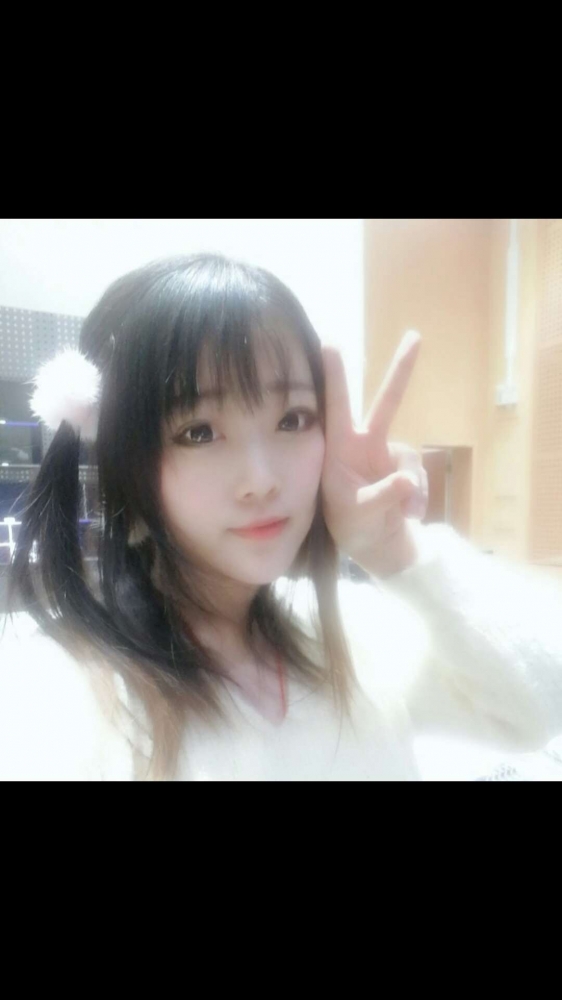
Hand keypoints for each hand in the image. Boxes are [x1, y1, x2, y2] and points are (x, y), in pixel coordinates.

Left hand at [320, 331, 428, 577]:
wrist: (376, 550)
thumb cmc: (354, 529)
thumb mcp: (361, 517)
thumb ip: (383, 497)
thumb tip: (409, 481)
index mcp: (340, 450)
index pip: (336, 407)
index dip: (333, 376)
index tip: (329, 342)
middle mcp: (364, 445)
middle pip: (385, 403)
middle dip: (401, 371)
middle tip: (414, 336)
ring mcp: (387, 456)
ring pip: (410, 457)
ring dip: (410, 488)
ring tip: (398, 515)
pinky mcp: (406, 469)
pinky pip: (419, 476)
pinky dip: (417, 499)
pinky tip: (406, 516)